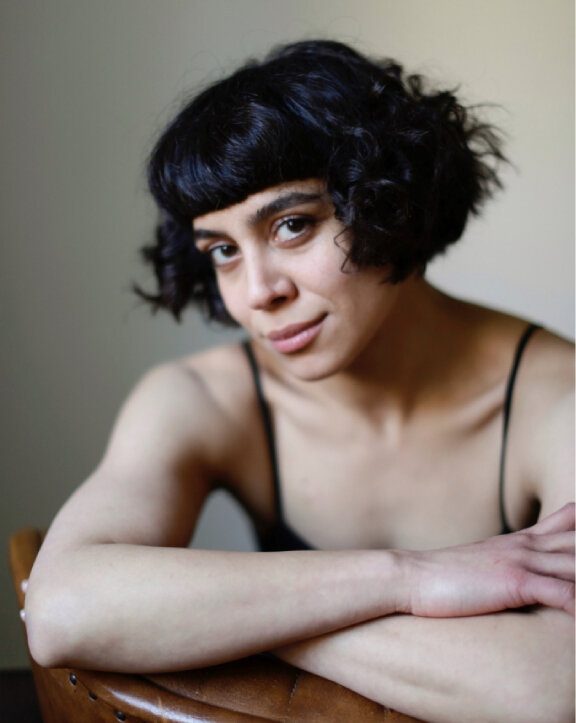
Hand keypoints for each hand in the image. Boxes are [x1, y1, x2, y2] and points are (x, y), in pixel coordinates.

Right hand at [403, 503, 574, 617]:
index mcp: (521, 539)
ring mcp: (520, 561)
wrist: (411, 577)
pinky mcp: (512, 582)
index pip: (569, 520)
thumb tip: (525, 570)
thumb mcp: (484, 560)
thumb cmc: (446, 576)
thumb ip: (510, 557)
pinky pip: (559, 592)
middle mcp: (527, 545)